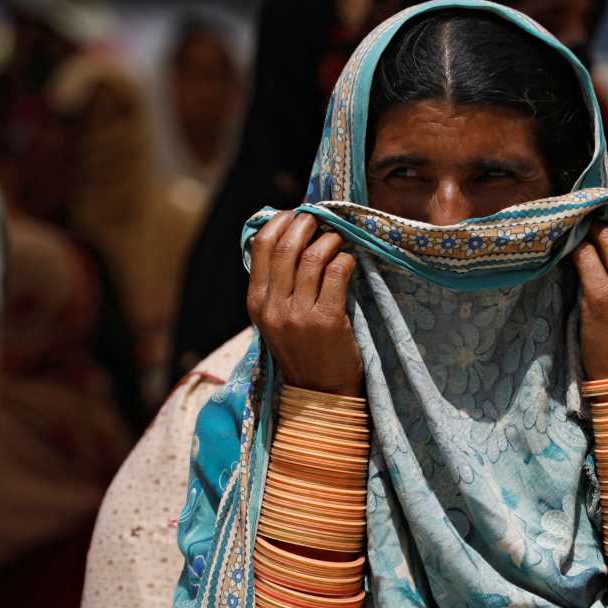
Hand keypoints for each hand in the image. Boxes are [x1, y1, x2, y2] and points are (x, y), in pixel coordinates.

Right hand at [246, 211, 362, 395]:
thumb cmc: (304, 350)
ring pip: (313, 256)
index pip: (260, 245)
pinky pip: (336, 273)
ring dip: (331, 240)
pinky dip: (346, 260)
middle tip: (324, 219)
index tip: (297, 214)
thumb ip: (278, 284)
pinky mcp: (326, 321)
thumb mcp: (277, 318)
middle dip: (307, 223)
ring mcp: (298, 314)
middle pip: (286, 245)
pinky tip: (350, 262)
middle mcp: (272, 306)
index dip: (281, 221)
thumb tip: (291, 237)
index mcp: (256, 302)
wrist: (320, 394)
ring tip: (340, 239)